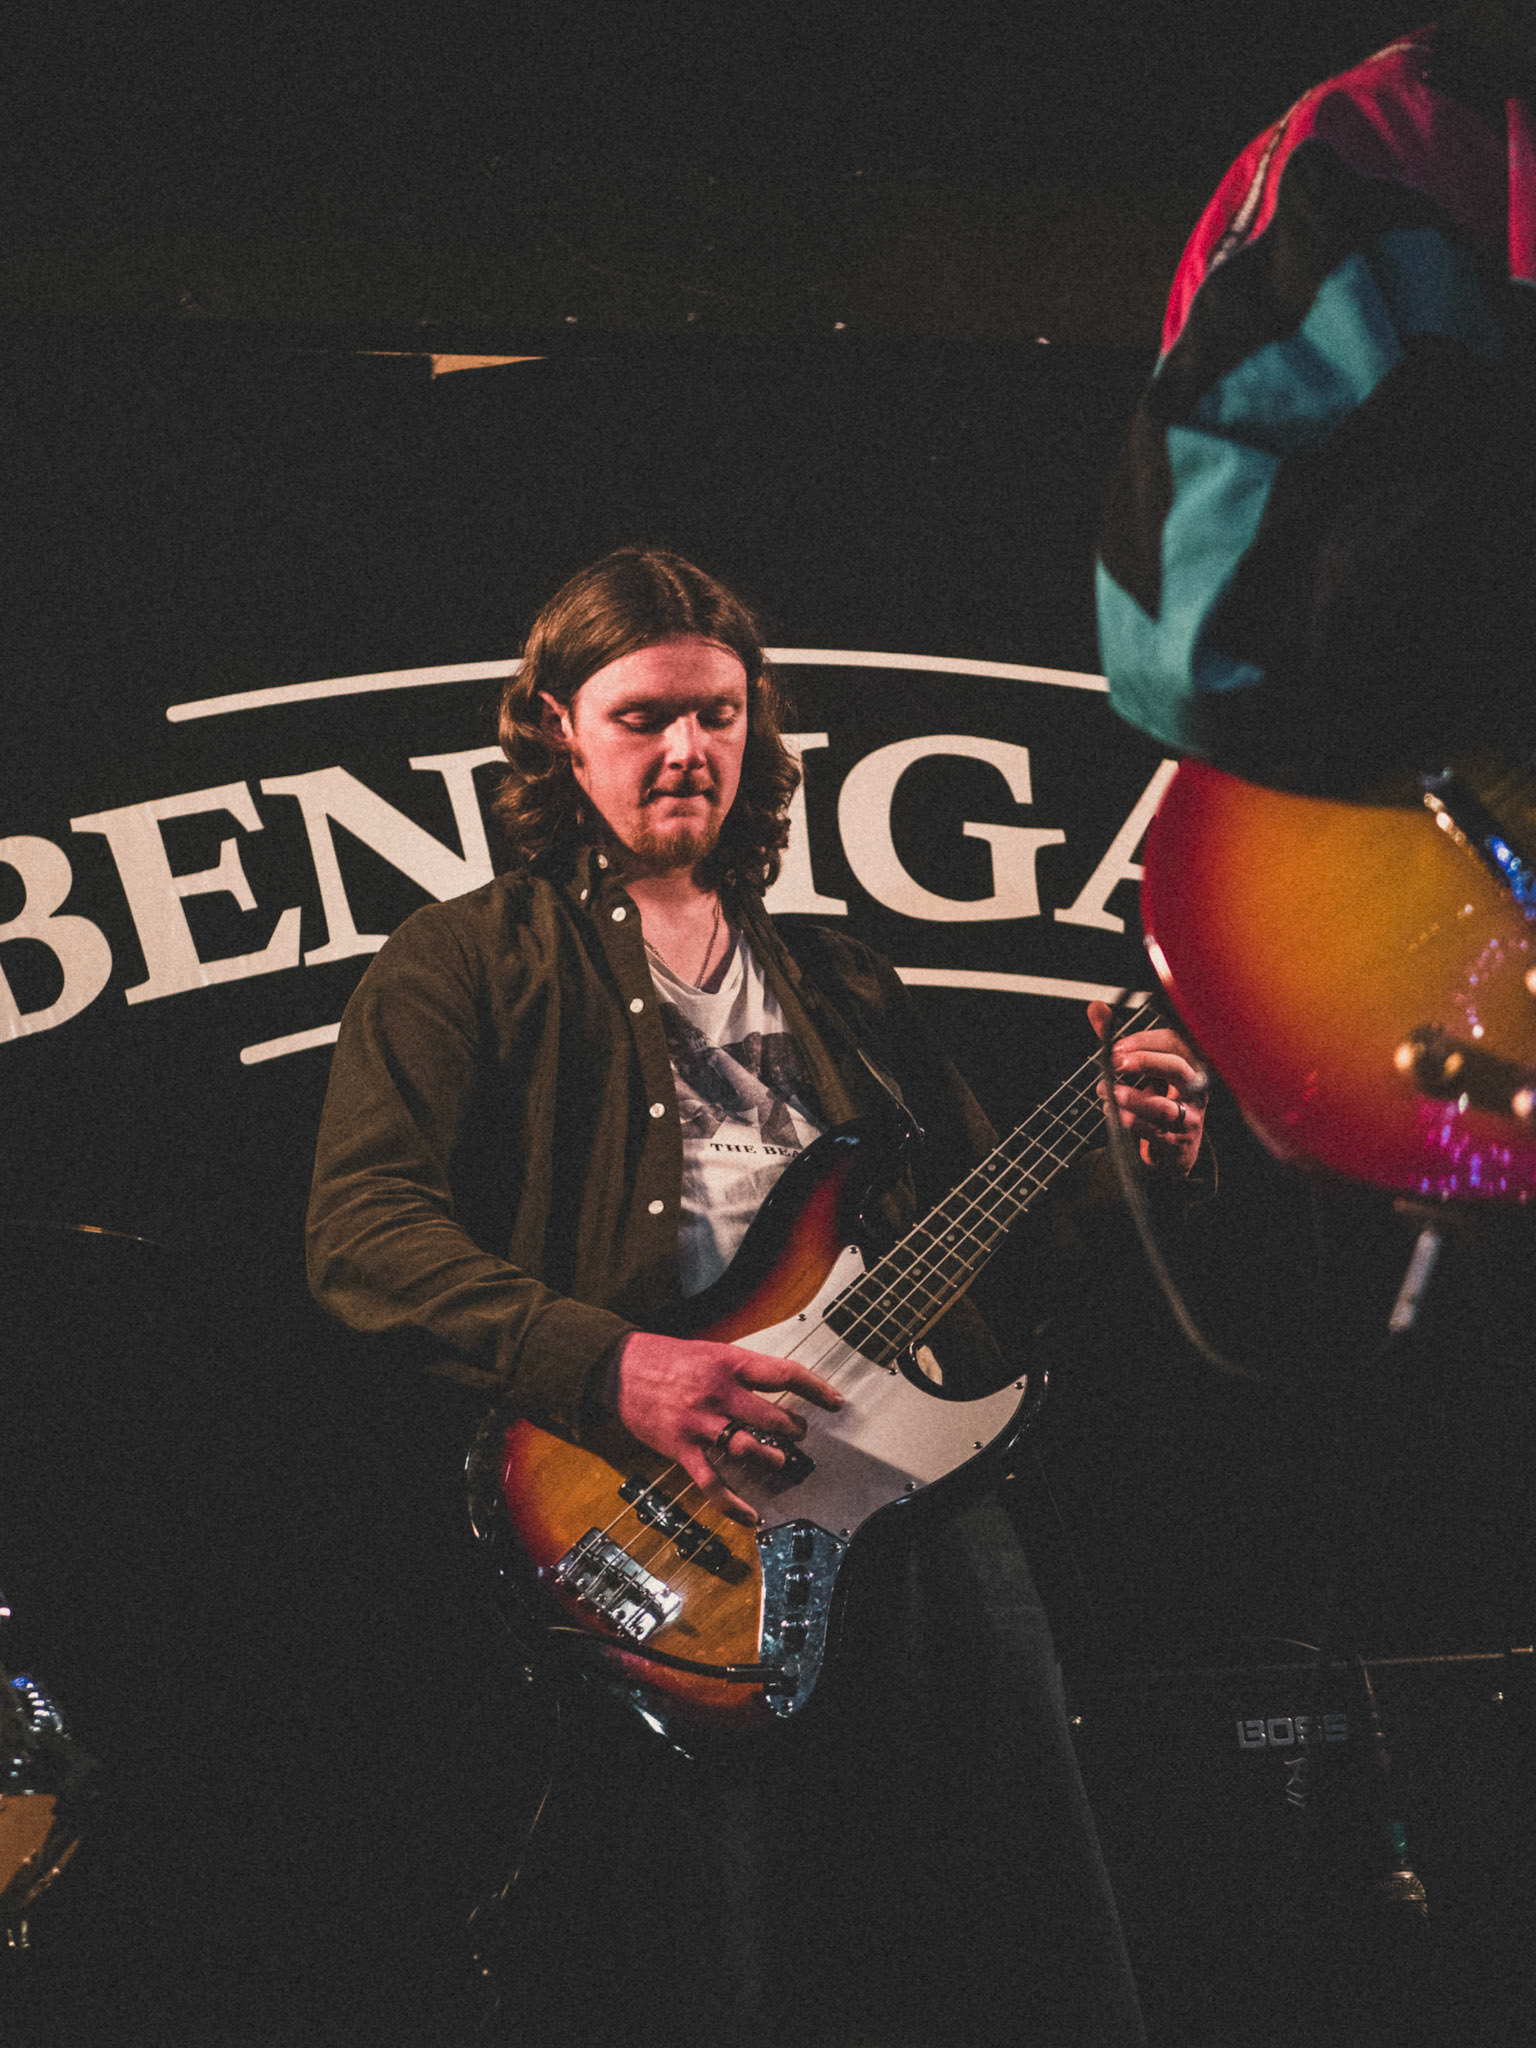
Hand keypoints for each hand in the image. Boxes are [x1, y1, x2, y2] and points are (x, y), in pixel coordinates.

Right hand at [611, 1331, 843, 1524]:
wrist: (619, 1369)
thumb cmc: (667, 1358)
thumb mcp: (710, 1351)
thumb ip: (742, 1370)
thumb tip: (778, 1383)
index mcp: (729, 1364)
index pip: (784, 1375)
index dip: (815, 1389)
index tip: (834, 1400)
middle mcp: (718, 1394)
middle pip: (771, 1417)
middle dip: (793, 1429)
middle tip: (800, 1433)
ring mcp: (700, 1424)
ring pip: (748, 1448)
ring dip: (771, 1458)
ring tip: (779, 1461)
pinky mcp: (682, 1449)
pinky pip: (712, 1483)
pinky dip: (733, 1504)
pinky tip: (749, 1515)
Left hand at [1087, 1000, 1207, 1175]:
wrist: (1174, 1149)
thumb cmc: (1158, 1100)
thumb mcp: (1141, 1070)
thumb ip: (1119, 1041)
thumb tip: (1095, 1008)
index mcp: (1189, 1065)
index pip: (1174, 1043)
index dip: (1146, 1041)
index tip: (1117, 1045)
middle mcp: (1193, 1089)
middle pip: (1177, 1068)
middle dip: (1145, 1062)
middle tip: (1115, 1062)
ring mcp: (1187, 1117)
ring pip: (1164, 1107)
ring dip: (1133, 1098)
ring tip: (1109, 1092)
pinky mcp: (1176, 1143)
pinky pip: (1155, 1132)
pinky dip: (1133, 1123)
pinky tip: (1115, 1114)